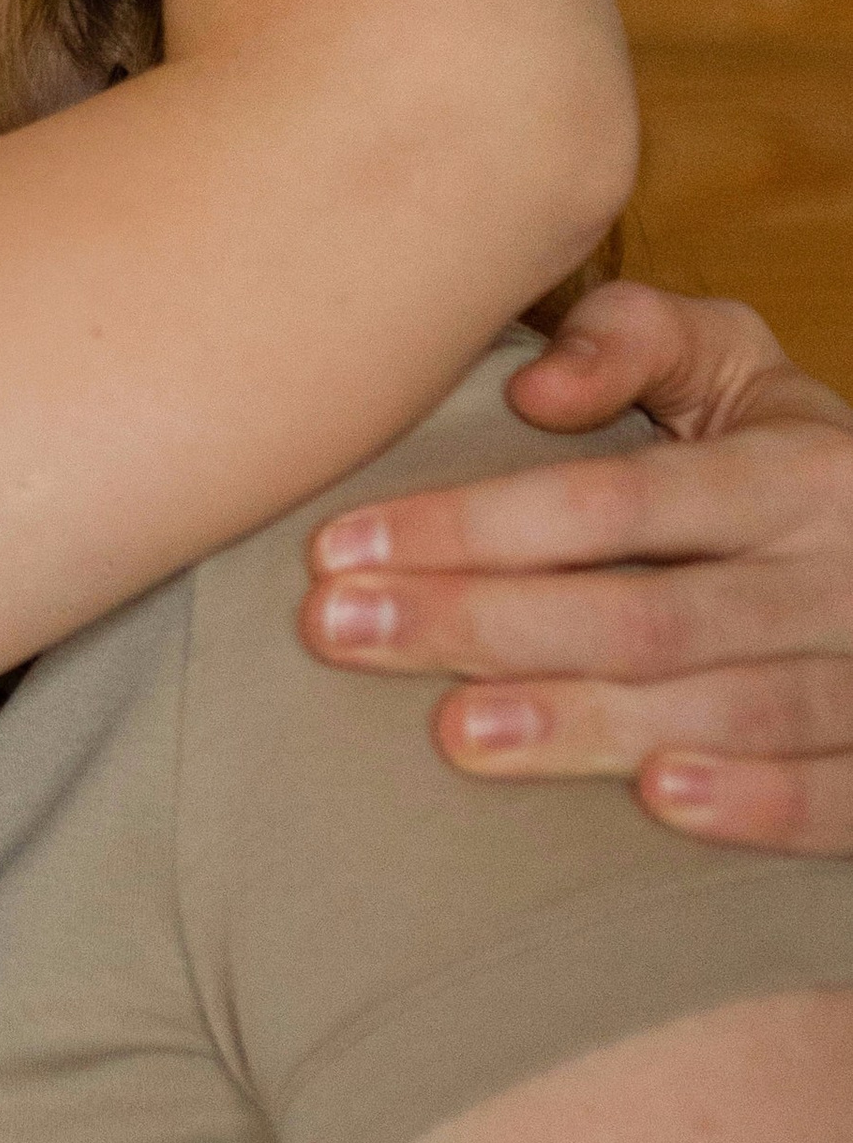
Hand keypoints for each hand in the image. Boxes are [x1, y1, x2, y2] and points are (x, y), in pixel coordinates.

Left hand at [299, 283, 852, 853]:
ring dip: (590, 724)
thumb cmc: (780, 460)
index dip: (473, 526)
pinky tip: (657, 800)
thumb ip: (637, 339)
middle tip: (342, 633)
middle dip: (484, 624)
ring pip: (733, 708)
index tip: (340, 548)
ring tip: (460, 734)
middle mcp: (839, 567)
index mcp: (791, 468)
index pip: (613, 500)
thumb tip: (538, 389)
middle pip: (648, 611)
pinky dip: (761, 802)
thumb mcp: (734, 367)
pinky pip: (841, 794)